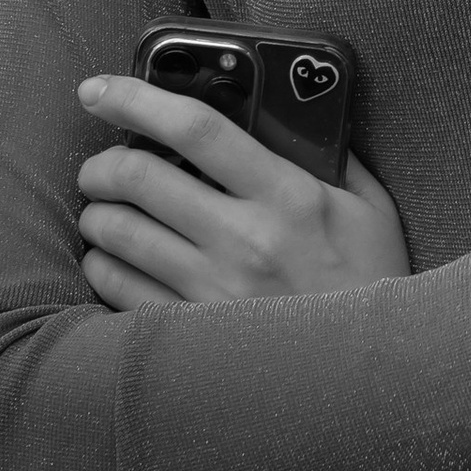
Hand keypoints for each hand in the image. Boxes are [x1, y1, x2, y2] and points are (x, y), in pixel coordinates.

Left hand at [75, 74, 409, 312]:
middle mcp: (245, 241)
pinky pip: (116, 288)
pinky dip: (102, 265)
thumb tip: (288, 106)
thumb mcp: (369, 210)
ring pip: (116, 232)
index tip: (100, 90)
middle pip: (138, 177)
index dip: (137, 98)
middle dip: (102, 164)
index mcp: (290, 197)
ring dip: (97, 213)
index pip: (198, 128)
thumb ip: (330, 155)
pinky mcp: (191, 336)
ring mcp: (213, 292)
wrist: (371, 381)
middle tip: (100, 166)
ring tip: (105, 212)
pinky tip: (113, 260)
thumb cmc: (373, 285)